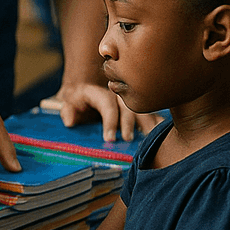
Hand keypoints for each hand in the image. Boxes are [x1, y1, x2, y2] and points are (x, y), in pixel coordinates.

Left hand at [41, 80, 159, 141]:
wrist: (86, 89)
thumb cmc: (77, 100)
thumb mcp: (68, 101)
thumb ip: (67, 109)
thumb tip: (69, 120)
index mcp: (99, 93)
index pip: (107, 105)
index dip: (109, 121)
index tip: (109, 139)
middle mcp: (116, 95)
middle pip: (127, 107)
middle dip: (128, 123)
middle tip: (127, 139)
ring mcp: (129, 99)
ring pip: (141, 108)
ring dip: (146, 123)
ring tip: (149, 138)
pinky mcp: (137, 106)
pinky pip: (150, 112)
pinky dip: (156, 121)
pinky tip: (161, 133)